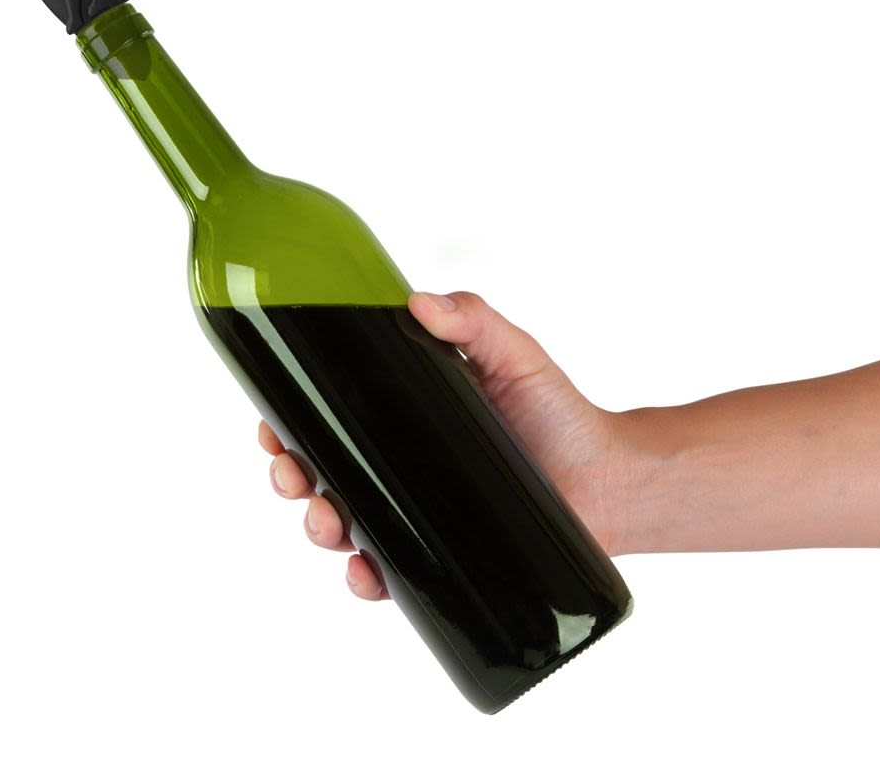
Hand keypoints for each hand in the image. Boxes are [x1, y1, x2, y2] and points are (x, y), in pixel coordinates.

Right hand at [258, 290, 626, 600]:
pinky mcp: (443, 556)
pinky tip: (365, 572)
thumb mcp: (513, 354)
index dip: (292, 419)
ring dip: (318, 526)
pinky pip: (392, 573)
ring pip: (345, 524)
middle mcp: (402, 463)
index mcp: (405, 414)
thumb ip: (472, 320)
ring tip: (327, 521)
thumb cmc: (560, 412)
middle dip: (292, 475)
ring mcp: (419, 512)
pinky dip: (367, 578)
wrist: (608, 479)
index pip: (332, 414)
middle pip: (323, 471)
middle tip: (292, 473)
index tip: (271, 422)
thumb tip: (418, 301)